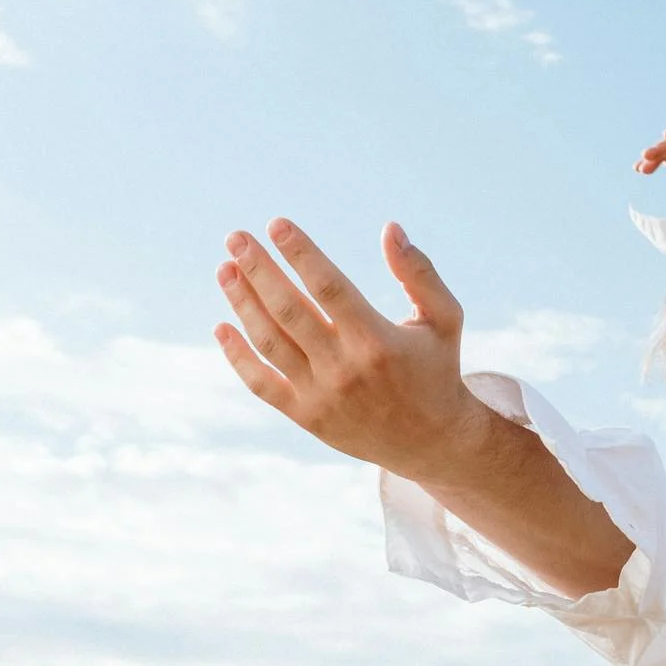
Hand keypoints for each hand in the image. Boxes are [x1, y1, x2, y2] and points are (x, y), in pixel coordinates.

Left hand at [213, 218, 481, 481]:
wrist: (431, 441)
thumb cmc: (436, 368)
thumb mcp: (444, 318)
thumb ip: (419, 273)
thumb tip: (390, 229)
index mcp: (378, 340)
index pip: (329, 286)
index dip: (300, 253)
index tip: (276, 224)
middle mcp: (346, 368)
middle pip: (290, 310)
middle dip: (258, 269)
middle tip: (235, 237)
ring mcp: (322, 395)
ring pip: (270, 342)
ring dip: (242, 303)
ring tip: (225, 270)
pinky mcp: (307, 417)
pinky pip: (262, 384)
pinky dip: (237, 356)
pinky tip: (222, 326)